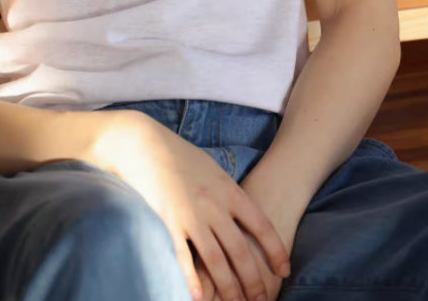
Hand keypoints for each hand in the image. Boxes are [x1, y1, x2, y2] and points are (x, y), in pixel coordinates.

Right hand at [90, 110, 290, 300]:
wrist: (144, 143)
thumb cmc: (178, 154)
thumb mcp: (211, 168)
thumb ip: (226, 192)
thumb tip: (241, 211)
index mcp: (228, 189)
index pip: (261, 226)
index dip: (275, 251)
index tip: (283, 270)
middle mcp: (214, 205)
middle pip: (241, 251)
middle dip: (254, 280)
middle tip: (262, 300)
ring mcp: (192, 215)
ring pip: (217, 260)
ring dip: (229, 288)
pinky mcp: (169, 222)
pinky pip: (185, 257)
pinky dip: (193, 280)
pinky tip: (201, 298)